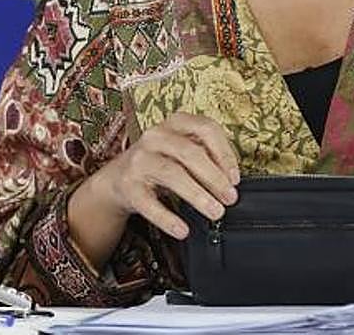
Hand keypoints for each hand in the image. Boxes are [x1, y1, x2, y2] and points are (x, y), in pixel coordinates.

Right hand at [89, 112, 239, 239]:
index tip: (235, 178)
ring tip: (215, 212)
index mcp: (174, 123)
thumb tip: (231, 180)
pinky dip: (168, 218)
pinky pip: (149, 204)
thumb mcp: (182, 151)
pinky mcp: (128, 185)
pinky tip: (183, 229)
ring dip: (198, 195)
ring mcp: (139, 160)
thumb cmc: (160, 162)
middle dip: (214, 178)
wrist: (118, 178)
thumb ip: (206, 156)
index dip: (225, 153)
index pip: (206, 129)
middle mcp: (155, 137)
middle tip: (230, 198)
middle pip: (190, 153)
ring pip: (172, 174)